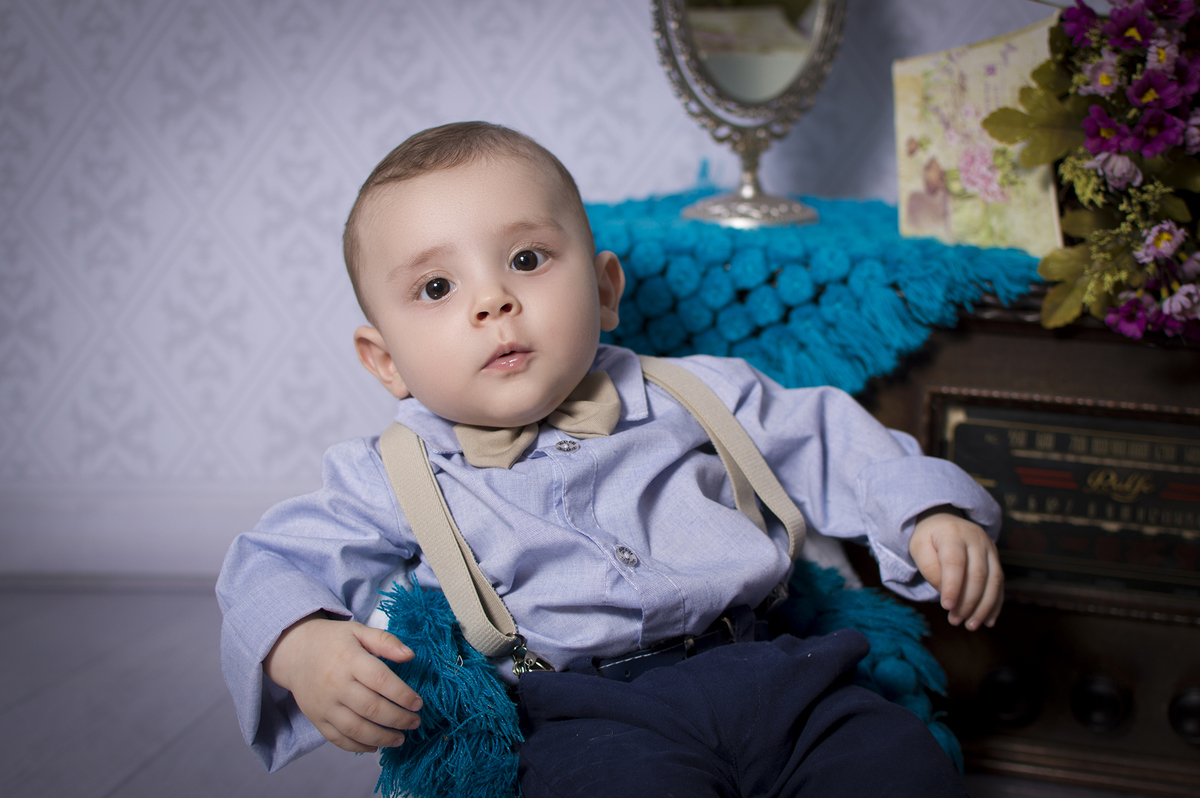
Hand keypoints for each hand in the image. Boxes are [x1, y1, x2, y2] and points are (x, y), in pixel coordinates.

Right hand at [263, 613, 423, 752]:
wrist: (294, 652)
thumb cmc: (333, 641)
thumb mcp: (358, 631)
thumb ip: (385, 641)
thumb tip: (410, 655)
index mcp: (349, 660)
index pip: (380, 680)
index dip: (402, 694)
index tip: (418, 703)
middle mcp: (335, 684)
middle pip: (371, 708)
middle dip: (398, 719)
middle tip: (414, 722)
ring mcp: (324, 705)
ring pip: (356, 729)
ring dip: (382, 738)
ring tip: (400, 739)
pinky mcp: (316, 719)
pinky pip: (338, 739)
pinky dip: (358, 746)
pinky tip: (375, 746)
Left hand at [909, 510, 1003, 630]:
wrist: (944, 520)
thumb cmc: (929, 538)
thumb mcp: (918, 548)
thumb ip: (930, 568)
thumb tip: (946, 593)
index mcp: (953, 534)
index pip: (955, 562)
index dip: (952, 586)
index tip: (946, 606)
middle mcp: (976, 539)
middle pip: (977, 575)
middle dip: (967, 602)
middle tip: (954, 620)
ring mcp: (990, 549)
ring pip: (993, 581)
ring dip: (983, 607)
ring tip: (970, 625)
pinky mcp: (996, 559)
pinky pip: (1000, 584)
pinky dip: (995, 604)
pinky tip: (987, 621)